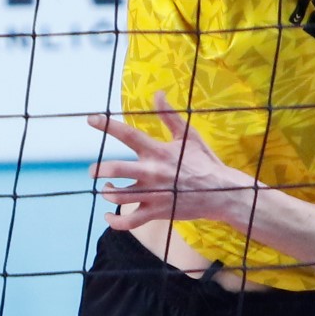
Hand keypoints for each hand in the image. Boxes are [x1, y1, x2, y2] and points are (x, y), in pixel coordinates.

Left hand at [88, 93, 259, 232]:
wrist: (223, 192)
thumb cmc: (204, 162)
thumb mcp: (188, 136)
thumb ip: (169, 116)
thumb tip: (157, 93)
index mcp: (158, 151)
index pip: (128, 135)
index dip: (107, 125)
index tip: (91, 119)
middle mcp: (152, 172)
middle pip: (115, 170)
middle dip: (98, 170)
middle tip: (93, 170)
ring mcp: (154, 194)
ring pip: (118, 197)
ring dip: (107, 193)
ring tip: (106, 189)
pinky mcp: (157, 212)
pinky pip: (130, 222)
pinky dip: (115, 221)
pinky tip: (108, 216)